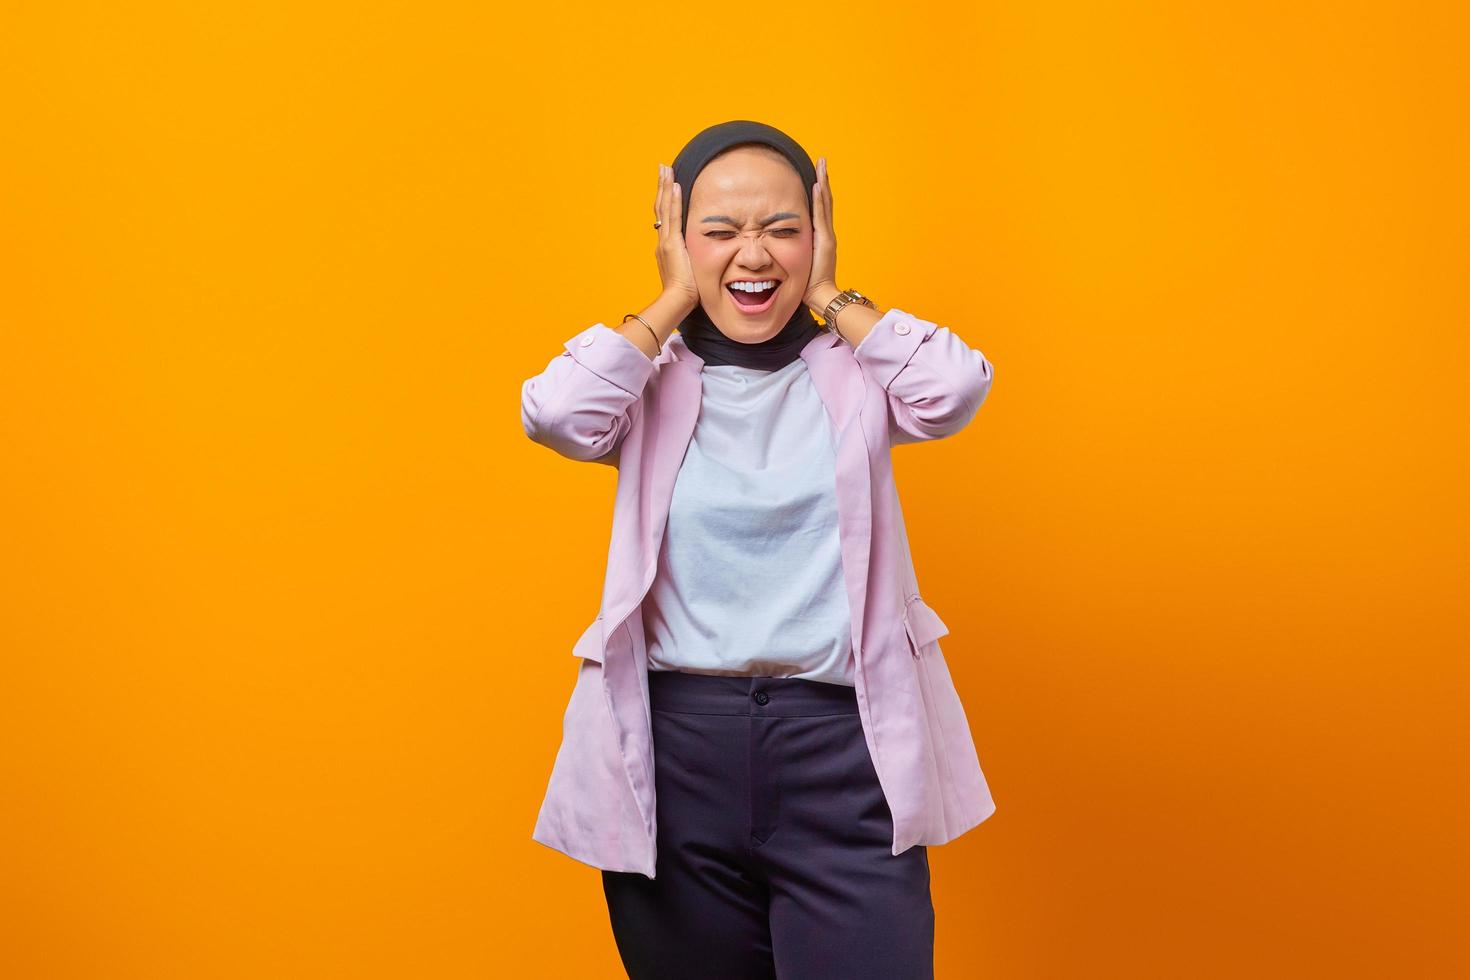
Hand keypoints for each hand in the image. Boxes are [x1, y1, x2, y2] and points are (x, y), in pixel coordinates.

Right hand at [654, 163, 698, 309]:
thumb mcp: (688, 271)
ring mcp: (666, 241)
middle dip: (662, 187)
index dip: (666, 199)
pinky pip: (673, 216)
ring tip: (665, 169)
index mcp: (666, 247)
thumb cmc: (686, 292)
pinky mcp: (672, 243)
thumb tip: (699, 257)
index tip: (668, 183)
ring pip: (664, 208)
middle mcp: (663, 241)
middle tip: (662, 168)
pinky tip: (675, 185)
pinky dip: (673, 200)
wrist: (678, 300)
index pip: (665, 217)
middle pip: (661, 207)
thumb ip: (691, 260)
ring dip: (665, 187)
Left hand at [803, 156, 837, 310]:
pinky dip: (821, 199)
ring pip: (826, 204)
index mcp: (820, 236)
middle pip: (825, 201)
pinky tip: (819, 184)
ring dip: (824, 183)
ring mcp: (827, 235)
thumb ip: (791, 250)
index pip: (819, 208)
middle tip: (822, 161)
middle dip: (823, 180)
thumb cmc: (806, 284)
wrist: (820, 296)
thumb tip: (774, 244)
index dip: (819, 191)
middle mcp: (826, 232)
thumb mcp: (796, 261)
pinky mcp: (825, 240)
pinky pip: (822, 215)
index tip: (816, 174)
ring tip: (822, 165)